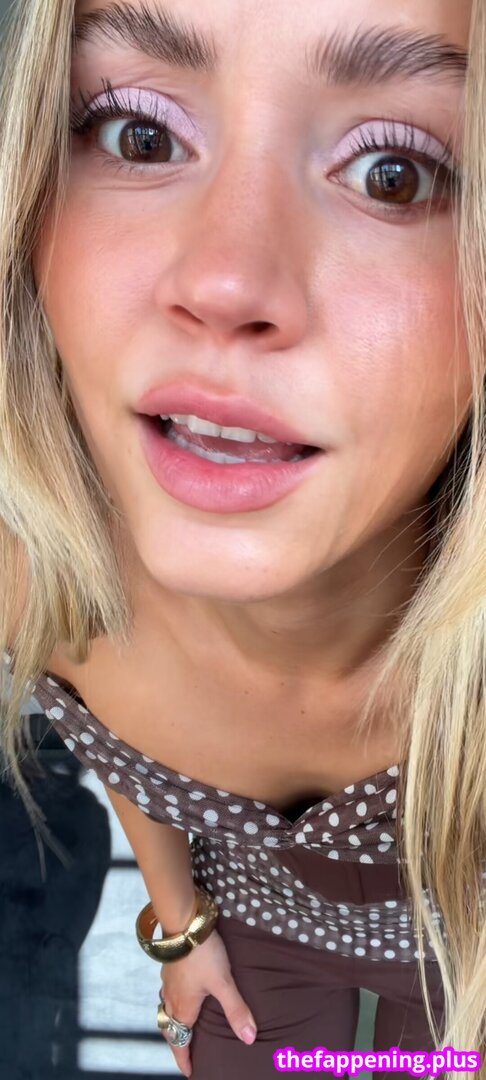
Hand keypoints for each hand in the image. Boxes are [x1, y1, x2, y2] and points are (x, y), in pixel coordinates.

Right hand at [159, 926, 256, 1076]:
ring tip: (185, 1023)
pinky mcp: (169, 965)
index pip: (179, 1041)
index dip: (184, 1059)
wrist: (184, 921)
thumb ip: (236, 1010)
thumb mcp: (223, 982)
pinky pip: (168, 991)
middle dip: (177, 1041)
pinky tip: (183, 991)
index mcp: (183, 1007)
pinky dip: (174, 1000)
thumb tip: (249, 1038)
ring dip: (174, 1020)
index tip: (190, 1072)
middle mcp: (171, 996)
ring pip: (167, 1008)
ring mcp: (168, 980)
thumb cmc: (203, 953)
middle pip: (170, 1027)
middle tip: (186, 1050)